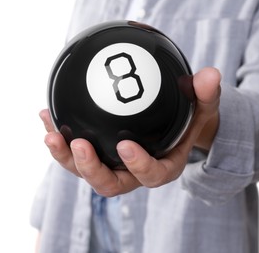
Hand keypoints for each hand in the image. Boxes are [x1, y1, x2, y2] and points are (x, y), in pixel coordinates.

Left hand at [40, 67, 220, 195]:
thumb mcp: (201, 106)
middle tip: (77, 143)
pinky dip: (60, 137)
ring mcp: (112, 164)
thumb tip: (211, 75)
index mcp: (162, 166)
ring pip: (85, 170)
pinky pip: (74, 151)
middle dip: (91, 169)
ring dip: (65, 155)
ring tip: (51, 132)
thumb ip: (206, 95)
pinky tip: (47, 114)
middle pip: (109, 183)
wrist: (171, 124)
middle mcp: (134, 172)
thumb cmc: (187, 119)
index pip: (152, 175)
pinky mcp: (97, 153)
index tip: (125, 145)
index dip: (139, 166)